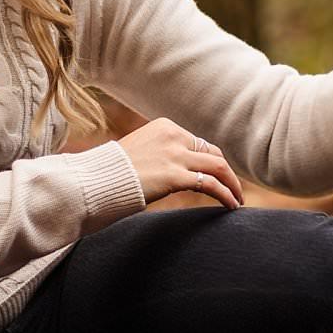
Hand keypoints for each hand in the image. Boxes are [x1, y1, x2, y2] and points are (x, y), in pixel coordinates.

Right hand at [118, 117, 242, 208]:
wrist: (94, 181)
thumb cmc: (111, 172)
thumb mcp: (138, 152)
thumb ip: (159, 153)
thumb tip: (170, 170)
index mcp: (164, 127)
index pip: (197, 143)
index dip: (210, 162)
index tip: (217, 177)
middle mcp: (172, 136)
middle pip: (212, 153)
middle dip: (225, 172)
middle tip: (232, 189)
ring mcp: (174, 155)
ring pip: (218, 166)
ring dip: (232, 184)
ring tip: (237, 200)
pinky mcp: (175, 176)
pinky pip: (211, 184)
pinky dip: (226, 194)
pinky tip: (231, 206)